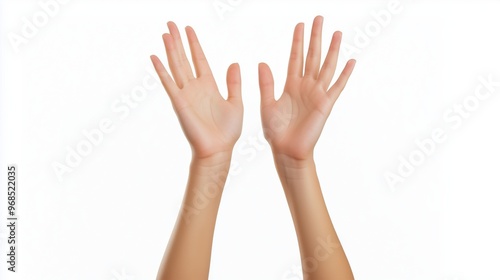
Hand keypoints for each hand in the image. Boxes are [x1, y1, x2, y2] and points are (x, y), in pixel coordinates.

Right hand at [151, 22, 242, 158]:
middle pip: (184, 58)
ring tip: (165, 33)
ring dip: (170, 50)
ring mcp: (186, 94)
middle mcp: (195, 87)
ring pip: (176, 66)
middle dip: (178, 41)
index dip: (194, 44)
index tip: (189, 29)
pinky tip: (155, 57)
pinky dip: (161, 70)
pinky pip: (169, 83)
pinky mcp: (179, 103)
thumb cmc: (228, 131)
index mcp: (209, 86)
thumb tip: (234, 63)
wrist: (219, 149)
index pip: (199, 59)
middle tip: (171, 24)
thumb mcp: (236, 102)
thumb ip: (234, 83)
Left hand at [258, 16, 354, 160]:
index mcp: (290, 85)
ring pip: (326, 66)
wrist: (287, 150)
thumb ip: (266, 84)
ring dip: (332, 50)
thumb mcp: (267, 105)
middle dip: (315, 37)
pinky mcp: (326, 104)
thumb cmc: (276, 131)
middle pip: (312, 56)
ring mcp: (317, 94)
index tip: (300, 25)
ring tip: (337, 33)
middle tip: (319, 19)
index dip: (297, 41)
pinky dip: (344, 74)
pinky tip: (351, 61)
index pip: (295, 57)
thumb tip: (262, 63)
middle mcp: (305, 86)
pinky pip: (337, 86)